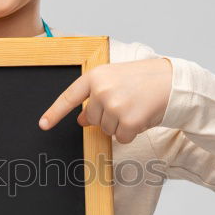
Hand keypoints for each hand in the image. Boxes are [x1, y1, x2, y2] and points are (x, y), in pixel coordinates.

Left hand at [38, 57, 172, 143]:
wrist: (172, 81)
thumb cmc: (143, 79)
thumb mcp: (114, 80)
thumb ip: (95, 96)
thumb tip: (80, 120)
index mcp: (95, 76)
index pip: (69, 97)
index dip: (54, 112)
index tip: (43, 125)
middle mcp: (102, 90)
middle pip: (92, 119)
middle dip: (107, 116)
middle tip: (125, 102)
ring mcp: (114, 106)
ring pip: (107, 130)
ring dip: (120, 124)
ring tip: (135, 106)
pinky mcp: (128, 121)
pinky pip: (121, 137)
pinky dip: (131, 132)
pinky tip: (141, 117)